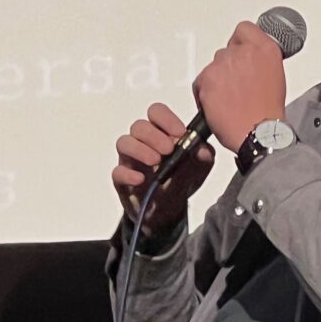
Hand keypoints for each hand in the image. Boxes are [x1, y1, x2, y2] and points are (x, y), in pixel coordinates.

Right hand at [112, 103, 214, 229]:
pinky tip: (141, 179)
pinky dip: (128, 174)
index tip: (180, 132)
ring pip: (124, 143)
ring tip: (155, 162)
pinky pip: (117, 172)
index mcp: (161, 133)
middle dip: (154, 135)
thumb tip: (203, 150)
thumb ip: (203, 156)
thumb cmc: (181, 179)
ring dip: (139, 149)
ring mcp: (130, 160)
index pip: (157, 113)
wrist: (169, 208)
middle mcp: (142, 142)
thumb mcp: (199, 168)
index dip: (166, 119)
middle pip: (139, 126)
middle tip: (169, 149)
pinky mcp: (122, 180)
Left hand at [193, 21, 286, 151]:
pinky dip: (205, 92)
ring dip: (217, 80)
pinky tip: (218, 105)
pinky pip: (201, 81)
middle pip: (226, 51)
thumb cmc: (267, 113)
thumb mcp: (275, 77)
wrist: (258, 133)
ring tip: (228, 99)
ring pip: (213, 67)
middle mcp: (244, 52)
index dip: (240, 42)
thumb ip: (261, 61)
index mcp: (266, 49)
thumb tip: (252, 61)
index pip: (244, 29)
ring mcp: (224, 64)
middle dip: (228, 67)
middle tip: (236, 86)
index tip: (240, 50)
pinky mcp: (208, 78)